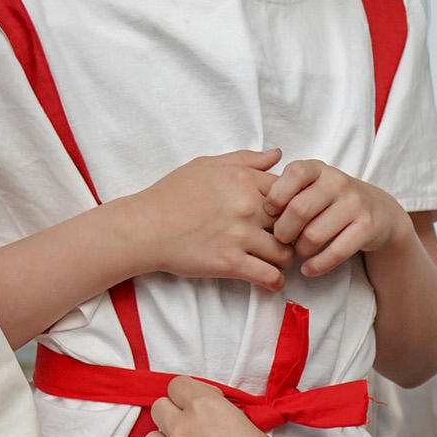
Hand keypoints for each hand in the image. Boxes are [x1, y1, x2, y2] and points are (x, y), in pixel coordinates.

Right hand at [128, 150, 292, 286]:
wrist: (143, 227)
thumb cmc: (171, 194)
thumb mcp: (207, 165)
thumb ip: (246, 160)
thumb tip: (277, 155)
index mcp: (244, 180)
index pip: (289, 191)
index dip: (291, 205)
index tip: (285, 215)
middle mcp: (247, 206)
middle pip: (292, 222)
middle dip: (293, 233)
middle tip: (287, 240)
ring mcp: (240, 236)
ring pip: (285, 252)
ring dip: (284, 258)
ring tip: (276, 260)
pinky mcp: (230, 263)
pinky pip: (269, 276)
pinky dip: (274, 281)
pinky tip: (270, 280)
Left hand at [147, 377, 299, 436]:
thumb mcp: (252, 428)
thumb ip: (228, 420)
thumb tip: (222, 423)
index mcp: (205, 407)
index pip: (178, 385)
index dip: (190, 392)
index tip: (205, 402)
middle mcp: (183, 428)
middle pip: (159, 407)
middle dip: (174, 411)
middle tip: (194, 422)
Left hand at [265, 160, 405, 277]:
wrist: (379, 211)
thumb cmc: (331, 201)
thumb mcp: (311, 184)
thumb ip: (284, 188)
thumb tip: (255, 208)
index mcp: (319, 168)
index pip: (293, 174)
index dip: (276, 196)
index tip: (270, 213)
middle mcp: (338, 181)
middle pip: (299, 210)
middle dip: (283, 231)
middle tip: (281, 240)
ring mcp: (355, 204)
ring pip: (314, 235)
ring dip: (300, 250)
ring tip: (298, 251)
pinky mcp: (367, 227)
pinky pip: (335, 252)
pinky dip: (316, 266)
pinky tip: (308, 269)